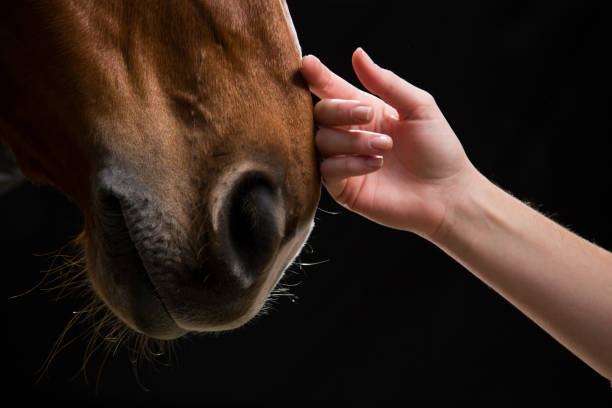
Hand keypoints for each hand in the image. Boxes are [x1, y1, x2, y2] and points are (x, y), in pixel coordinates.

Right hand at [300, 48, 477, 237]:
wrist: (446, 194)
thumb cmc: (437, 149)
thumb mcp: (419, 107)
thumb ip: (387, 83)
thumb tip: (357, 54)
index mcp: (365, 112)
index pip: (333, 90)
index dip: (318, 77)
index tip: (307, 63)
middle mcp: (350, 134)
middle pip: (320, 113)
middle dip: (340, 110)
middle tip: (367, 114)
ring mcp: (344, 162)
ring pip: (321, 141)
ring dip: (352, 140)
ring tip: (384, 147)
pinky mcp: (343, 189)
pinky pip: (327, 171)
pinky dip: (348, 163)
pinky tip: (375, 165)